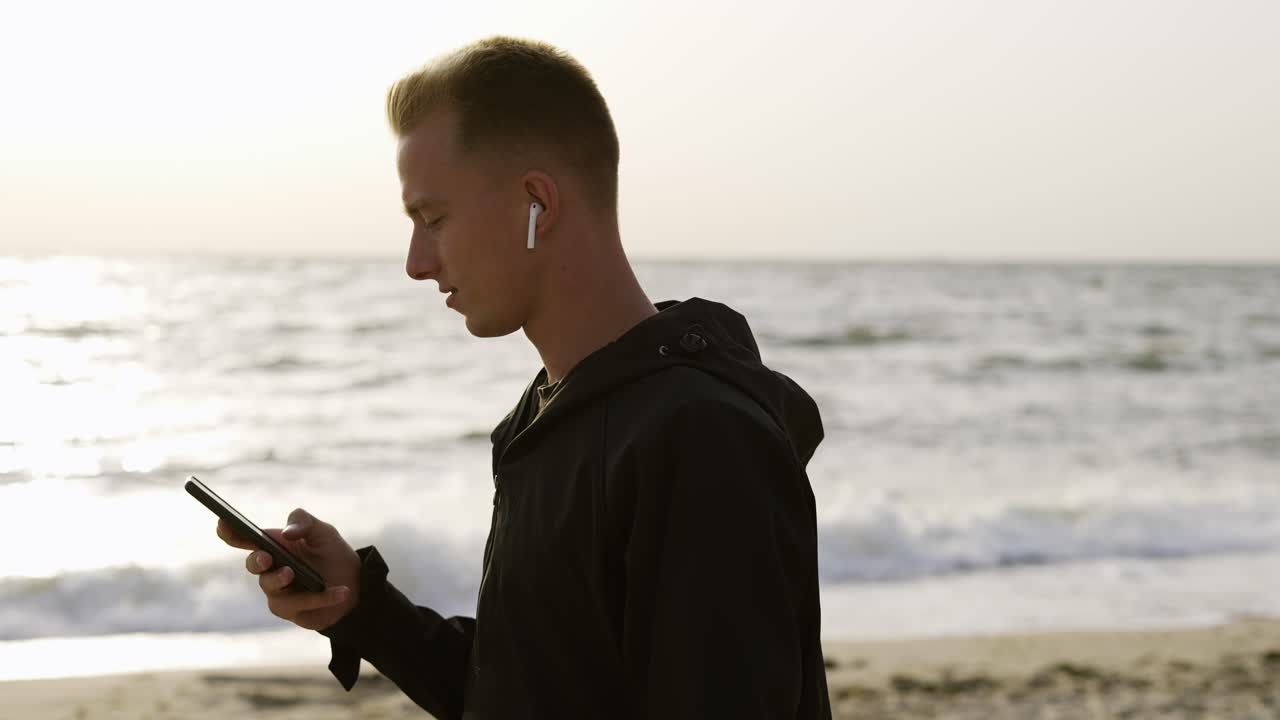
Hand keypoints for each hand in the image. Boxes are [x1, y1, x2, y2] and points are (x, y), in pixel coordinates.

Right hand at [216, 508, 361, 631]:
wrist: (355, 584)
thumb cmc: (332, 554)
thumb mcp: (323, 532)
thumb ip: (304, 522)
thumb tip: (287, 534)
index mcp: (273, 546)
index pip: (245, 539)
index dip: (230, 532)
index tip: (223, 523)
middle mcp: (270, 569)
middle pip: (253, 564)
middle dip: (256, 561)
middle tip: (266, 558)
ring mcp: (277, 592)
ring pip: (271, 588)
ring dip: (281, 580)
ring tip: (293, 573)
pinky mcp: (291, 611)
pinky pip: (301, 605)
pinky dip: (322, 598)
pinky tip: (341, 592)